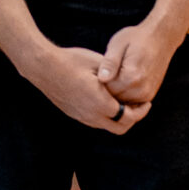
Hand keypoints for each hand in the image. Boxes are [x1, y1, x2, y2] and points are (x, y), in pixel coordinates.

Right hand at [32, 43, 151, 130]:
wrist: (42, 67)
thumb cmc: (70, 61)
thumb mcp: (97, 63)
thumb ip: (115, 75)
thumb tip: (128, 80)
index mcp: (100, 103)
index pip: (128, 117)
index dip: (141, 111)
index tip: (146, 102)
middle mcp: (91, 115)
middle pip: (120, 128)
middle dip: (133, 119)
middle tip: (138, 106)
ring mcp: (81, 116)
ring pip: (106, 126)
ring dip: (118, 119)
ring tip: (124, 103)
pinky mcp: (73, 114)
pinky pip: (95, 121)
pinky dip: (106, 116)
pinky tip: (106, 100)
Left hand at [97, 20, 176, 110]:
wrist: (161, 38)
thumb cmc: (137, 38)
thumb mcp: (119, 44)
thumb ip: (110, 62)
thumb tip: (101, 79)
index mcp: (132, 77)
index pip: (106, 90)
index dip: (97, 81)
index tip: (94, 70)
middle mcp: (141, 89)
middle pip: (113, 98)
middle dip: (105, 89)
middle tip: (103, 72)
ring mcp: (147, 95)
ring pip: (121, 102)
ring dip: (114, 92)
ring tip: (112, 74)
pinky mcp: (149, 96)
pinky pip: (130, 102)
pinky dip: (123, 94)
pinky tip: (120, 80)